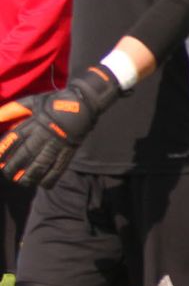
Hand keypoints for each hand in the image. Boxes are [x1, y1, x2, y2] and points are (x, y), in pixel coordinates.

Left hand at [0, 65, 122, 189]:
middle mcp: (45, 134)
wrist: (84, 102)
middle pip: (26, 154)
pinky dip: (51, 178)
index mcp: (35, 122)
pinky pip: (60, 167)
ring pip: (41, 164)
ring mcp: (58, 143)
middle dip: (14, 167)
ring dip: (30, 176)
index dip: (4, 151)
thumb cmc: (55, 102)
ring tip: (22, 182)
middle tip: (7, 174)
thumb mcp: (33, 101)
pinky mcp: (70, 150)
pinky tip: (43, 184)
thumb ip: (13, 110)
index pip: (15, 139)